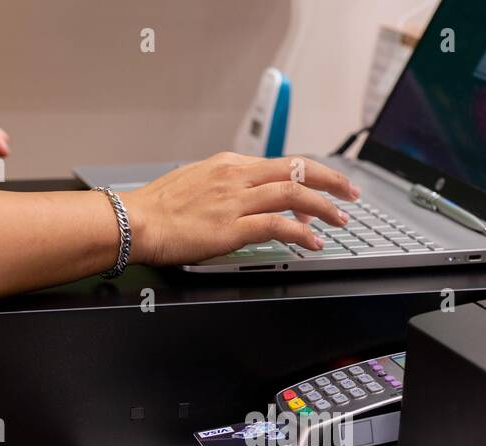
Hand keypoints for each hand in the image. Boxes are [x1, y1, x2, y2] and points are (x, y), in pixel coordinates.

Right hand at [120, 152, 359, 265]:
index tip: (325, 186)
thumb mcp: (196, 183)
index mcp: (229, 165)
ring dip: (324, 208)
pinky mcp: (232, 227)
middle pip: (297, 170)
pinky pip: (278, 225)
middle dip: (330, 181)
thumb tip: (247, 199)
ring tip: (340, 221)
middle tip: (350, 193)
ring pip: (294, 194)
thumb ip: (226, 187)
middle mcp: (237, 176)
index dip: (310, 175)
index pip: (281, 164)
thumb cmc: (157, 209)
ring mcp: (236, 200)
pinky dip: (301, 233)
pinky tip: (313, 242)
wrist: (135, 221)